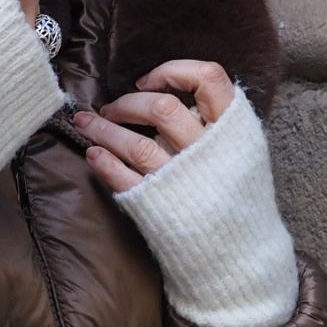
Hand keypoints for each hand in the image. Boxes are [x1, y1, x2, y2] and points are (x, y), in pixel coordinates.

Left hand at [75, 60, 234, 191]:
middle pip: (162, 108)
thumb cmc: (237, 197)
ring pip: (136, 144)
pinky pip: (124, 179)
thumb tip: (171, 91)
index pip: (209, 78)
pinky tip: (93, 154)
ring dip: (103, 130)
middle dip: (127, 103)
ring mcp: (181, 180)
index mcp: (234, 131)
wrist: (241, 255)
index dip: (174, 71)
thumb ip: (217, 121)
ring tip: (85, 124)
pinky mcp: (158, 206)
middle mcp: (208, 151)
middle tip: (110, 108)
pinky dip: (104, 162)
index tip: (149, 82)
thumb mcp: (241, 151)